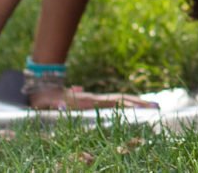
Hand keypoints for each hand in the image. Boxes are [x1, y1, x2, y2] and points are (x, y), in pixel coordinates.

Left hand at [28, 85, 159, 111]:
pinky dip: (125, 106)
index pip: (114, 101)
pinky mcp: (91, 102)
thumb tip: (63, 104)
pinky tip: (133, 109)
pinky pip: (112, 104)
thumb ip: (55, 103)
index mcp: (88, 100)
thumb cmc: (43, 99)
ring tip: (152, 107)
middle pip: (122, 99)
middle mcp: (94, 99)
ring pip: (119, 100)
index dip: (130, 104)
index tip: (145, 106)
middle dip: (140, 103)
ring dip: (135, 103)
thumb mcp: (47, 103)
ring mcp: (94, 99)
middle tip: (158, 107)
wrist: (40, 88)